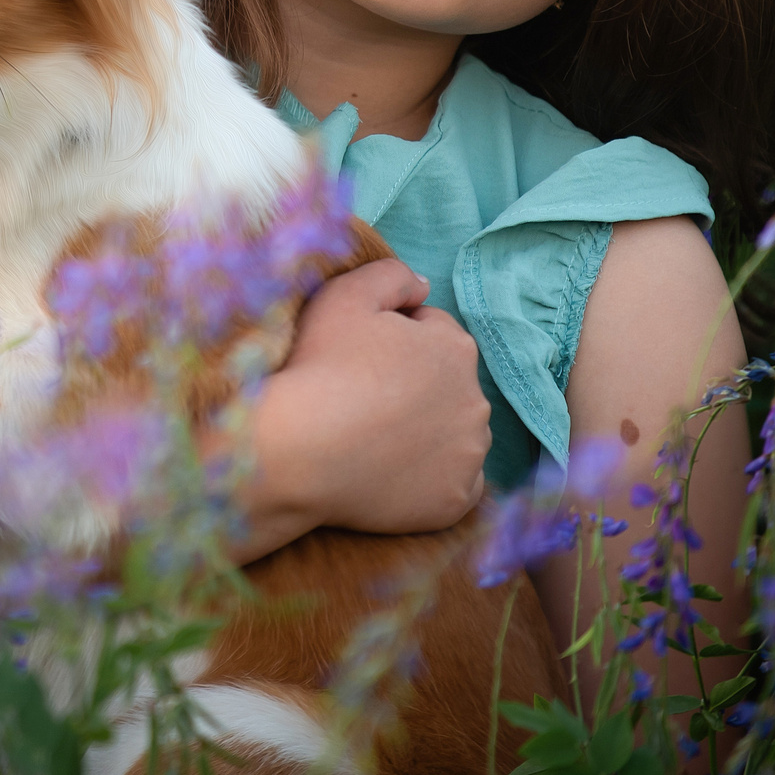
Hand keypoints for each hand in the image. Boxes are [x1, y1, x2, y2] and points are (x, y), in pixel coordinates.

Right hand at [228, 258, 489, 546]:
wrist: (299, 451)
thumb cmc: (319, 367)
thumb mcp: (345, 294)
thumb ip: (390, 275)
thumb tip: (421, 285)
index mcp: (455, 348)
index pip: (430, 334)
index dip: (390, 340)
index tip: (356, 358)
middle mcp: (476, 401)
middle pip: (445, 385)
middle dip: (414, 386)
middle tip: (361, 397)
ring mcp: (468, 455)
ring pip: (452, 434)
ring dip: (425, 431)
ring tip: (371, 436)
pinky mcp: (455, 499)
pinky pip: (452, 483)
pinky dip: (429, 477)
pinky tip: (390, 471)